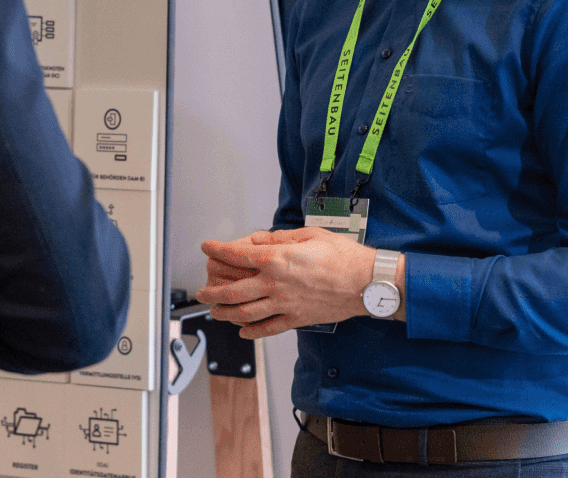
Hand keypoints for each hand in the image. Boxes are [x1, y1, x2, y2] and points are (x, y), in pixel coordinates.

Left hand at [195, 228, 377, 338]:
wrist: (366, 282)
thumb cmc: (343, 256)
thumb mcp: (309, 235)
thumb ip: (280, 239)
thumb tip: (258, 240)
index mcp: (277, 260)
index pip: (237, 255)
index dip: (217, 251)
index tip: (207, 247)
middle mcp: (276, 285)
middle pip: (233, 291)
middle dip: (212, 291)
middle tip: (201, 290)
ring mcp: (284, 305)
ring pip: (245, 314)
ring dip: (225, 313)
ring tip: (214, 311)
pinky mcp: (296, 319)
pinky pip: (268, 329)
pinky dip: (252, 332)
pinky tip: (243, 331)